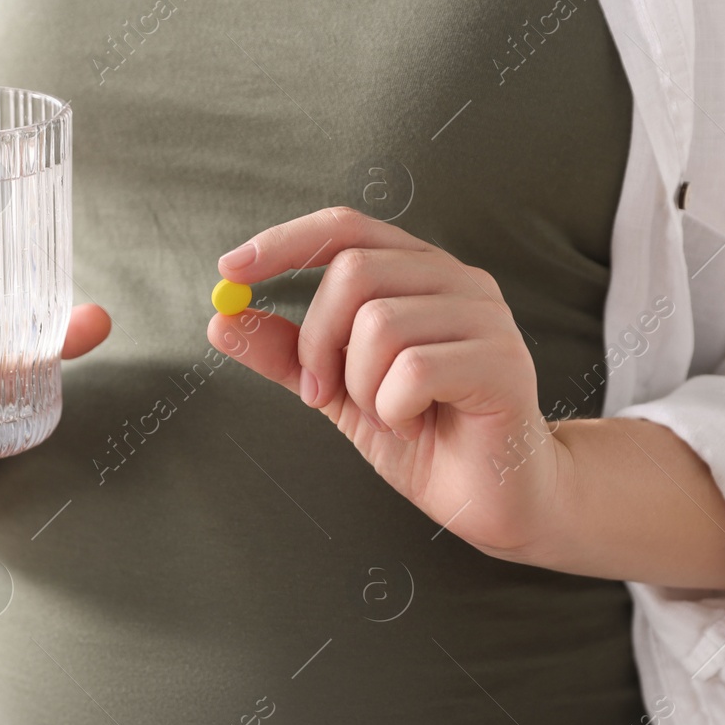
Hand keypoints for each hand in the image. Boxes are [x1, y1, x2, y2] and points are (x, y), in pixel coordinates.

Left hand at [206, 207, 562, 560]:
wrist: (493, 497)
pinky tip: (414, 423)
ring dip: (360, 386)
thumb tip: (221, 317)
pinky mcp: (503, 363)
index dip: (284, 242)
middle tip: (320, 391)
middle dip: (316, 341)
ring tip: (388, 413)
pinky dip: (393, 408)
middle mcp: (457, 280)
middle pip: (353, 272)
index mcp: (418, 272)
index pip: (346, 227)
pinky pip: (413, 370)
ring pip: (380, 325)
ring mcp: (487, 318)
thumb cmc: (422, 434)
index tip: (228, 270)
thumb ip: (286, 353)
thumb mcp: (338, 391)